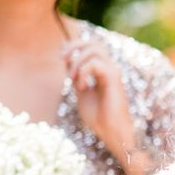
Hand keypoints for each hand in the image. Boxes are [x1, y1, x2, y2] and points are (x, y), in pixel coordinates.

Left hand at [64, 36, 134, 156]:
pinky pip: (96, 64)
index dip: (73, 47)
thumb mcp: (80, 91)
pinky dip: (84, 72)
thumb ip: (75, 75)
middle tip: (62, 59)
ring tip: (73, 80)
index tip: (60, 57)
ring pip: (95, 50)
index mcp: (102, 71)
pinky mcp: (113, 79)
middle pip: (94, 43)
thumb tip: (66, 59)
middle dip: (74, 46)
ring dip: (78, 62)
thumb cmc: (98, 116)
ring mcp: (113, 73)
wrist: (110, 132)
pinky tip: (82, 87)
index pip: (90, 47)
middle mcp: (109, 68)